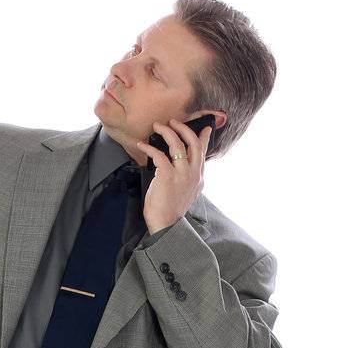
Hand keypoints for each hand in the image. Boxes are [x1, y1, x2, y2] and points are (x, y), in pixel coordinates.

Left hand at [136, 119, 211, 233]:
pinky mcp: (167, 175)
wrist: (166, 225)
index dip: (204, 138)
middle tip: (174, 122)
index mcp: (198, 177)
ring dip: (167, 132)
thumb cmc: (171, 211)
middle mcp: (193, 173)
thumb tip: (176, 166)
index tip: (205, 127)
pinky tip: (142, 145)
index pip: (203, 152)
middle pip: (194, 143)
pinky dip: (149, 147)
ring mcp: (181, 174)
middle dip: (184, 128)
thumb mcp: (185, 193)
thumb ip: (186, 179)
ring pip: (178, 144)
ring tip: (158, 126)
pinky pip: (159, 154)